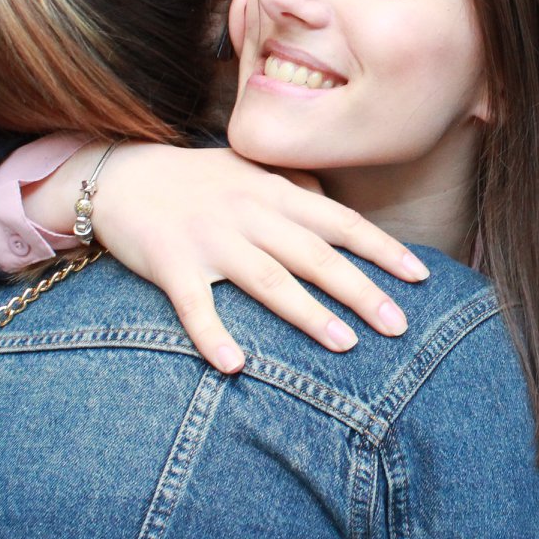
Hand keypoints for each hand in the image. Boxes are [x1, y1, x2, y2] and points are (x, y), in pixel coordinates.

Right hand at [82, 145, 429, 373]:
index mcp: (273, 193)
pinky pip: (194, 306)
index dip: (382, 249)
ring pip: (268, 280)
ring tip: (345, 345)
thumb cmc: (195, 180)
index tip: (420, 276)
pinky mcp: (170, 265)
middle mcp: (248, 214)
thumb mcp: (249, 172)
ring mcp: (210, 240)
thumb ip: (295, 189)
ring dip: (308, 315)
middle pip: (314, 256)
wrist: (118, 176)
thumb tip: (339, 212)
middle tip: (399, 326)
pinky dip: (213, 335)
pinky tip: (235, 366)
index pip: (340, 222)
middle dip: (360, 291)